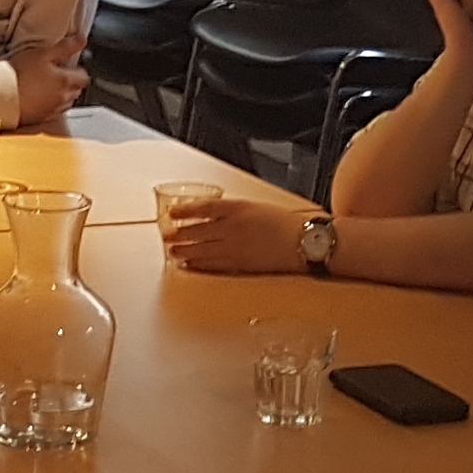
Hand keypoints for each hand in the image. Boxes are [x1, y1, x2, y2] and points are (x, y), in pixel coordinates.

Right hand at [7, 43, 85, 125]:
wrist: (1, 95)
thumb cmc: (20, 73)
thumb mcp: (43, 53)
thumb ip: (65, 47)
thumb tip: (81, 40)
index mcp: (66, 81)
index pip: (84, 77)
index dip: (77, 70)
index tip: (68, 66)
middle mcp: (63, 98)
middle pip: (76, 91)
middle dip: (71, 83)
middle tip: (57, 75)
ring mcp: (52, 110)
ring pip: (65, 102)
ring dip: (61, 95)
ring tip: (46, 87)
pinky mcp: (41, 118)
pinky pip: (52, 112)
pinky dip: (49, 105)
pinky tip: (38, 98)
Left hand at [162, 196, 308, 274]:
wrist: (305, 240)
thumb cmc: (288, 223)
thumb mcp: (258, 208)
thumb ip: (237, 213)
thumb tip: (217, 218)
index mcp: (239, 208)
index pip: (204, 208)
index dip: (185, 211)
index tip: (172, 213)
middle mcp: (233, 226)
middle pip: (199, 230)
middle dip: (180, 234)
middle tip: (166, 237)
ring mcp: (236, 246)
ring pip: (203, 248)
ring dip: (185, 250)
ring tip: (172, 252)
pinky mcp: (241, 263)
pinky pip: (214, 264)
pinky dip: (199, 264)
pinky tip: (190, 264)